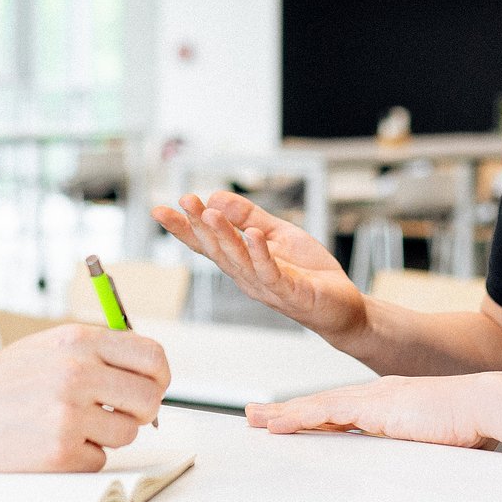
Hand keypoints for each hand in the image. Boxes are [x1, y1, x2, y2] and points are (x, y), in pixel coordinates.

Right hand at [0, 323, 171, 471]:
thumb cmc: (6, 380)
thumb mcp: (51, 346)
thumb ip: (99, 354)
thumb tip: (152, 375)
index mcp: (79, 340)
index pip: (153, 357)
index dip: (159, 377)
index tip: (151, 387)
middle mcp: (77, 373)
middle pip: (149, 400)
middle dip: (141, 412)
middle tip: (119, 414)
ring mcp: (68, 414)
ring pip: (127, 433)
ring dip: (107, 435)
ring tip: (71, 424)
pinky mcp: (59, 452)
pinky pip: (99, 459)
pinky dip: (82, 456)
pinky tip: (52, 442)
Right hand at [151, 190, 366, 341]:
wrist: (341, 305)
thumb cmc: (308, 272)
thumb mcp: (277, 234)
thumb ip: (249, 216)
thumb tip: (217, 196)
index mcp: (241, 262)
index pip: (206, 244)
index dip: (183, 229)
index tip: (160, 210)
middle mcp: (246, 276)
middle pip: (217, 250)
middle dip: (199, 225)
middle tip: (184, 200)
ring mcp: (266, 287)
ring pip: (239, 261)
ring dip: (224, 237)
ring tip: (211, 212)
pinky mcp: (290, 293)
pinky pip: (271, 273)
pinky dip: (260, 255)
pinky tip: (253, 235)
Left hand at [246, 375, 492, 449]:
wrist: (485, 406)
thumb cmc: (470, 427)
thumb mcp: (433, 446)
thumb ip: (414, 455)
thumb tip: (407, 481)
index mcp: (389, 405)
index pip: (341, 412)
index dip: (311, 416)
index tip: (287, 422)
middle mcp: (376, 397)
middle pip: (321, 406)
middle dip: (286, 412)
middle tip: (254, 416)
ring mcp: (374, 399)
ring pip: (317, 406)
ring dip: (283, 414)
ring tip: (255, 419)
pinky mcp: (374, 407)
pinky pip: (326, 411)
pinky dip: (300, 417)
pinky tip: (278, 424)